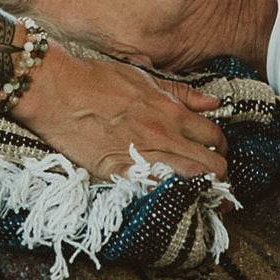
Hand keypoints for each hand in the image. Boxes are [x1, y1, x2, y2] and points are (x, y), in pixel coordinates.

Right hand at [13, 41, 227, 180]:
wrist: (59, 91)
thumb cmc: (97, 80)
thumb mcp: (144, 77)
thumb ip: (181, 93)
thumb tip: (214, 102)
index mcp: (171, 111)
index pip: (215, 136)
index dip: (220, 147)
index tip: (215, 153)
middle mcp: (165, 136)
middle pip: (214, 165)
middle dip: (219, 175)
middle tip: (213, 180)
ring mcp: (145, 157)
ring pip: (194, 183)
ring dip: (202, 191)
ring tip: (201, 197)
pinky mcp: (122, 174)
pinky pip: (158, 193)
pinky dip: (170, 199)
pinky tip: (171, 202)